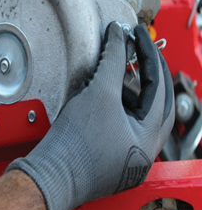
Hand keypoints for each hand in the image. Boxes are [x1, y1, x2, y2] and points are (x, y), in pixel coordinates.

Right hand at [8, 22, 174, 209]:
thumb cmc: (73, 144)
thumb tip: (119, 36)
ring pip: (140, 115)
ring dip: (132, 90)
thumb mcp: (99, 94)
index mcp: (149, 141)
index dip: (149, 57)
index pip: (159, 89)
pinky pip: (124, 124)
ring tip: (120, 69)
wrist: (49, 174)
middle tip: (142, 51)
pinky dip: (119, 104)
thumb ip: (113, 60)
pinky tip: (106, 92)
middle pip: (157, 104)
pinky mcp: (110, 157)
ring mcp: (128, 157)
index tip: (138, 37)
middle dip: (149, 74)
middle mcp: (144, 153)